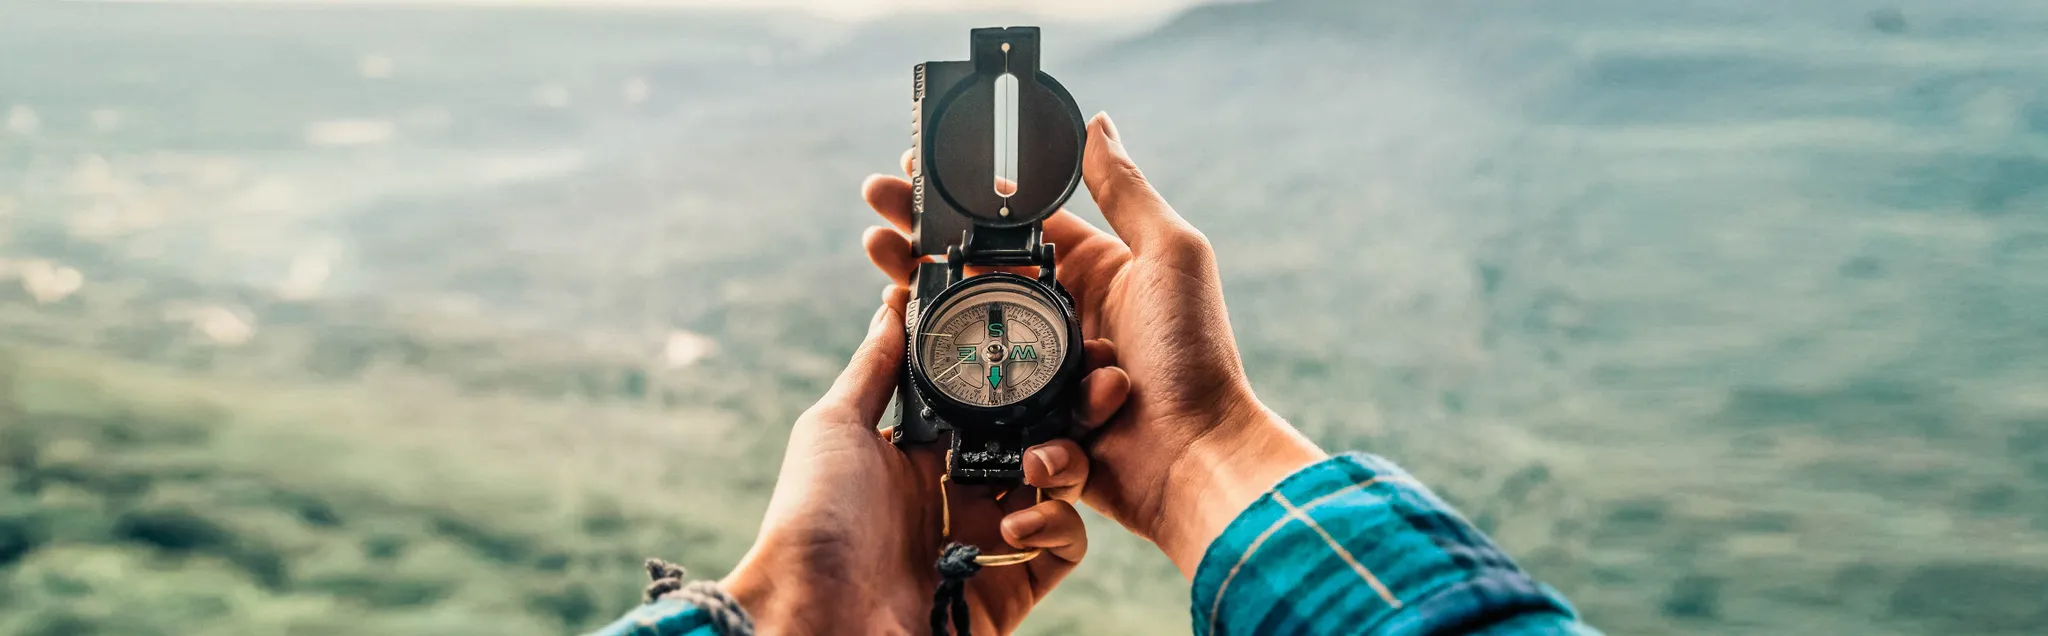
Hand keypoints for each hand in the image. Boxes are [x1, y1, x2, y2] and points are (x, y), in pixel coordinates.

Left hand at [720, 286, 1130, 633]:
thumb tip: (891, 305)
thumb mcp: (835, 427)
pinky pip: (1066, 545)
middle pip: (1041, 435)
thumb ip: (875, 367)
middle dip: (1076, 406)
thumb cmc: (813, 519)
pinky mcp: (1012, 583)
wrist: (817, 615)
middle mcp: (962, 491)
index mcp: (924, 451)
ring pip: (1063, 484)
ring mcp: (990, 536)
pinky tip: (1017, 519)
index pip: (993, 400)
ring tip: (1039, 460)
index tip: (1056, 333)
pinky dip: (1056, 524)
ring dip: (1067, 461)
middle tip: (1100, 379)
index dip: (1027, 369)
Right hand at [860, 113, 1324, 576]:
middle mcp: (1063, 319)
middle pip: (975, 280)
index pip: (1009, 228)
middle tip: (875, 236)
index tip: (906, 179)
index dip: (957, 205)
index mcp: (1092, 272)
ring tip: (889, 299)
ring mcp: (1045, 374)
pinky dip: (975, 399)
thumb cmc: (1194, 355)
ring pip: (969, 343)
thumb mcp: (1170, 255)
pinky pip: (990, 410)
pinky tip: (949, 370)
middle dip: (921, 255)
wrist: (1197, 459)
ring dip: (927, 323)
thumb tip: (1096, 124)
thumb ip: (1127, 191)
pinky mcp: (1035, 424)